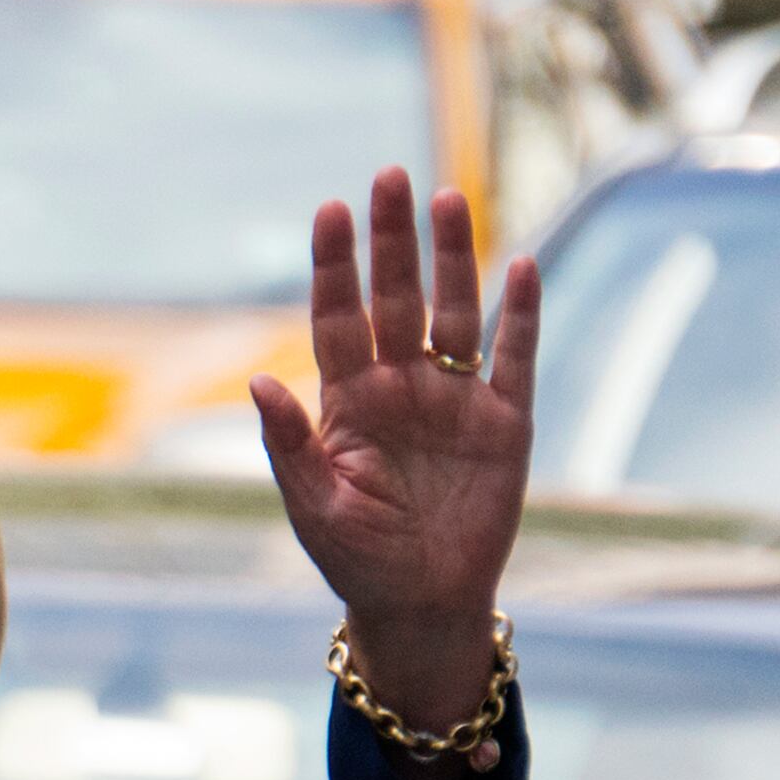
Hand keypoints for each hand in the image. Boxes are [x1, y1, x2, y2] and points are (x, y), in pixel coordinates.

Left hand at [249, 168, 538, 739]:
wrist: (419, 602)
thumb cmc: (355, 557)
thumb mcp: (313, 503)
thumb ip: (288, 442)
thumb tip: (257, 380)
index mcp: (348, 402)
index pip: (338, 316)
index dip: (335, 265)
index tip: (329, 209)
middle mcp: (401, 386)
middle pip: (398, 297)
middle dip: (392, 240)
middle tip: (389, 176)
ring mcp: (455, 398)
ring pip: (456, 312)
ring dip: (454, 258)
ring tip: (447, 199)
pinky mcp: (506, 421)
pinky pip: (515, 356)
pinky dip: (521, 315)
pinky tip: (522, 266)